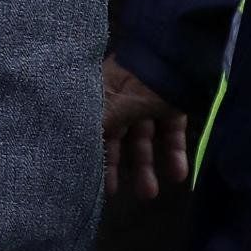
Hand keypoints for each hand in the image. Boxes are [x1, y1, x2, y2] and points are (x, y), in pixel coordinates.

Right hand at [102, 55, 189, 202]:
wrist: (177, 55)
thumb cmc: (140, 81)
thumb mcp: (117, 106)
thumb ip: (100, 128)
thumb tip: (71, 146)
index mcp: (101, 98)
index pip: (95, 131)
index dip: (95, 154)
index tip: (93, 180)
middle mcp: (121, 102)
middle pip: (118, 139)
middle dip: (120, 166)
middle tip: (118, 194)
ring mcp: (146, 104)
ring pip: (144, 139)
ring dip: (148, 166)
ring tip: (151, 194)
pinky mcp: (171, 106)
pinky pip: (169, 133)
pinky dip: (173, 153)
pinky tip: (178, 174)